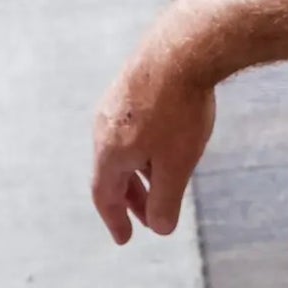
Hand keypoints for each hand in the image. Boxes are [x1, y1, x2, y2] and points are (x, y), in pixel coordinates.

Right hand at [91, 46, 216, 244]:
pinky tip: (166, 148)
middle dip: (132, 200)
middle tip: (150, 218)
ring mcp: (114, 104)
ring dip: (140, 175)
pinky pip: (130, 129)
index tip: (125, 238)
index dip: (115, 220)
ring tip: (162, 186)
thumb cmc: (179, 112)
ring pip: (123, 150)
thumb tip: (160, 228)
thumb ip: (166, 202)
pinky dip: (144, 150)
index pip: (104, 196)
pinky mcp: (130, 86)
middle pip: (112, 174)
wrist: (183, 48)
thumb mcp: (176, 167)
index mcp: (109, 152)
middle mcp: (103, 128)